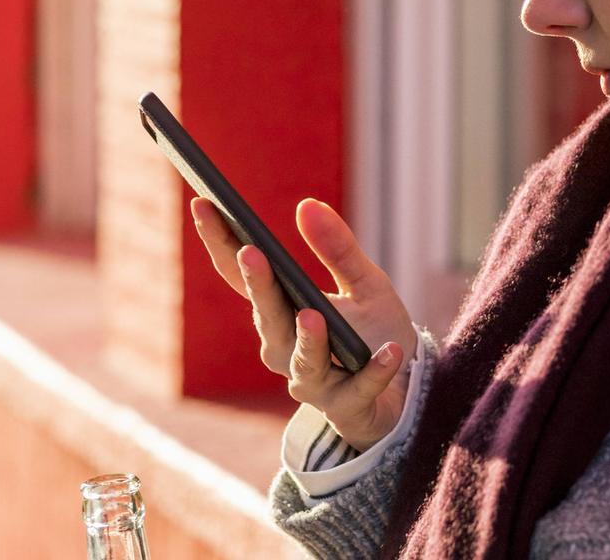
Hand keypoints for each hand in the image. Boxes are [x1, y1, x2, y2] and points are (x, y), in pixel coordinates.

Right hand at [190, 195, 418, 449]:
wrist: (405, 393)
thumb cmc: (374, 334)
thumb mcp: (365, 283)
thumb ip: (338, 250)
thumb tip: (306, 206)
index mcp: (282, 312)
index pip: (242, 277)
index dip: (220, 242)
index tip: (203, 203)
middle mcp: (286, 350)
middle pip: (268, 319)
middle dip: (259, 287)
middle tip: (251, 253)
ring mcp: (315, 384)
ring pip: (303, 364)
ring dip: (308, 341)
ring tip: (312, 315)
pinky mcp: (349, 407)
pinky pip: (360, 389)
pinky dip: (374, 371)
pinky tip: (389, 353)